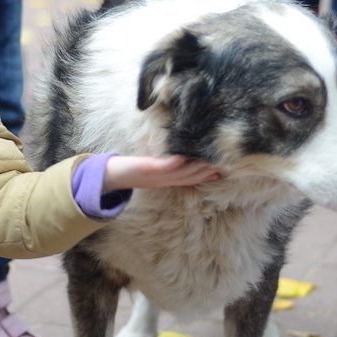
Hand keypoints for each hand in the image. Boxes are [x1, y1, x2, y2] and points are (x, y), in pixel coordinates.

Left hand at [102, 155, 220, 192]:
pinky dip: (177, 162)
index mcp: (166, 180)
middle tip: (225, 165)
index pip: (190, 179)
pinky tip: (187, 156)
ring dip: (198, 168)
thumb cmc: (130, 169)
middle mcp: (164, 181)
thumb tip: (177, 156)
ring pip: (183, 173)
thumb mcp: (150, 168)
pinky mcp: (149, 169)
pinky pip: (166, 167)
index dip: (207, 176)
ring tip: (212, 160)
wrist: (110, 175)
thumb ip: (164, 165)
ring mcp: (157, 176)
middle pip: (191, 177)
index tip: (222, 171)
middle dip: (208, 172)